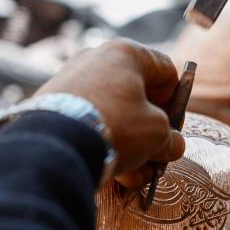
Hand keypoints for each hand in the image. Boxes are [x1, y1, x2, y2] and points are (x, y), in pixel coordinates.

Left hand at [36, 39, 184, 187]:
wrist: (57, 144)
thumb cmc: (117, 126)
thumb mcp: (158, 133)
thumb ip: (171, 137)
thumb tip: (171, 146)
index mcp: (127, 54)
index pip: (166, 72)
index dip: (176, 103)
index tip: (172, 128)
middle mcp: (97, 61)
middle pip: (138, 100)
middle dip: (150, 135)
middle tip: (154, 158)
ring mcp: (72, 83)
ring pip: (115, 118)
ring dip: (130, 150)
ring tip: (133, 176)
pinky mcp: (54, 107)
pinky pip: (90, 126)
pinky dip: (104, 148)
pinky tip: (112, 175)